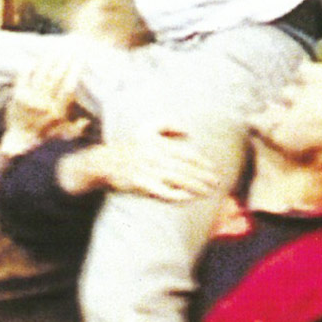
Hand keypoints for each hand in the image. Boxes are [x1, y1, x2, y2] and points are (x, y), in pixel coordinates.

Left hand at [0, 41, 87, 155]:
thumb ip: (80, 127)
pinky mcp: (17, 96)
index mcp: (58, 111)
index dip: (75, 70)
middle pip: (56, 76)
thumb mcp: (66, 135)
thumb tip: (90, 119)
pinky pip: (23, 78)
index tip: (81, 57)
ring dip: (50, 59)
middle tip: (71, 46)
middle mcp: (44, 103)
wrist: (20, 143)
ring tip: (57, 47)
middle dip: (65, 59)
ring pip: (41, 74)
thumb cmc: (45, 138)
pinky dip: (29, 68)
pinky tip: (35, 59)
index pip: (68, 86)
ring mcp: (30, 98)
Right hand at [58, 132, 221, 200]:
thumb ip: (168, 124)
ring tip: (208, 192)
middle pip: (185, 168)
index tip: (213, 168)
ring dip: (196, 187)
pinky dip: (178, 195)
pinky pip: (164, 193)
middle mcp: (155, 157)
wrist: (104, 162)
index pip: (186, 153)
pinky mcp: (142, 185)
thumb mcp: (146, 128)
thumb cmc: (129, 145)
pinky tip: (189, 198)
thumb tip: (188, 132)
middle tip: (217, 182)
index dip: (202, 162)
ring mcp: (149, 172)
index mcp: (158, 143)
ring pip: (178, 180)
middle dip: (203, 176)